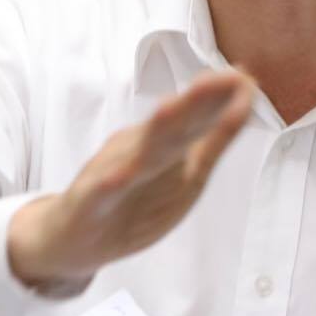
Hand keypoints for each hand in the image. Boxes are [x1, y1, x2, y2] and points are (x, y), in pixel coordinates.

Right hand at [6, 68, 253, 292]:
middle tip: (216, 80)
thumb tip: (243, 95)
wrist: (69, 238)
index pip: (198, 121)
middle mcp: (142, 154)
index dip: (220, 101)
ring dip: (155, 132)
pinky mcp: (89, 202)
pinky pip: (100, 192)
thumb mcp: (182, 172)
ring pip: (138, 154)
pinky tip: (119, 174)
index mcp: (168, 148)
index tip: (246, 78)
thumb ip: (213, 137)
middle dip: (193, 105)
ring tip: (172, 108)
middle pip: (172, 129)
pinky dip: (109, 182)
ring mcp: (114, 175)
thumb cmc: (131, 197)